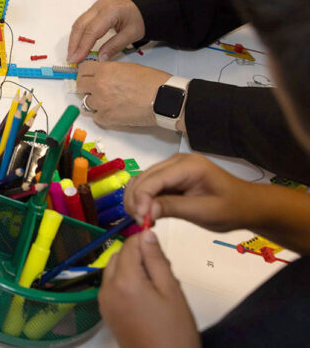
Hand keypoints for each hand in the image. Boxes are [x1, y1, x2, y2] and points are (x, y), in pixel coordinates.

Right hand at [67, 0, 144, 62]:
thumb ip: (115, 46)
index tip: (77, 59)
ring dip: (74, 40)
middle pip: (80, 26)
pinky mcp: (93, 10)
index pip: (92, 31)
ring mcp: (95, 7)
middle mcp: (99, 6)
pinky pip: (81, 21)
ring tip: (72, 54)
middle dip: (74, 44)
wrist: (143, 7)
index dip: (82, 46)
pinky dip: (78, 34)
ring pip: (78, 23)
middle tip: (71, 58)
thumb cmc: (139, 19)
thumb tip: (100, 58)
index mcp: (110, 11)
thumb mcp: (131, 34)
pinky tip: (77, 44)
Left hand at [75, 61, 168, 127]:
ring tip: (109, 101)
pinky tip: (112, 111)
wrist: (164, 99)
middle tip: (96, 90)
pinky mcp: (106, 118)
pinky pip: (95, 116)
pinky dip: (101, 114)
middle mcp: (99, 85)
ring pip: (86, 102)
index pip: (82, 70)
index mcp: (104, 70)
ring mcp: (101, 103)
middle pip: (80, 86)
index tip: (88, 77)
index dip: (85, 73)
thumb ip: (110, 70)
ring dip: (95, 102)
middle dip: (87, 88)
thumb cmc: (152, 82)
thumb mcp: (128, 67)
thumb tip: (102, 74)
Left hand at [99, 230, 198, 347]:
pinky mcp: (105, 311)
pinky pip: (111, 286)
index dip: (144, 241)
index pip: (129, 245)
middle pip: (118, 256)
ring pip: (114, 270)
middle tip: (164, 273)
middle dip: (138, 257)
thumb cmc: (174, 330)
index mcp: (124, 280)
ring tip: (157, 287)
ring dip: (131, 269)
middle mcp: (107, 287)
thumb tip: (146, 233)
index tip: (161, 251)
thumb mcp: (171, 291)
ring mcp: (104, 301)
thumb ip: (157, 260)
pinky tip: (146, 298)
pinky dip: (125, 283)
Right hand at [123, 153, 253, 230]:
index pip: (154, 179)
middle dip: (136, 200)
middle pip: (143, 177)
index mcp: (188, 166)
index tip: (141, 221)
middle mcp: (176, 161)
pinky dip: (143, 198)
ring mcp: (172, 167)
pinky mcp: (171, 176)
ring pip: (142, 180)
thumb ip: (173, 208)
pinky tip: (148, 213)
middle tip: (141, 224)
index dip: (141, 199)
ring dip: (136, 199)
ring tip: (143, 220)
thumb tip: (144, 212)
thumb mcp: (205, 212)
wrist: (247, 205)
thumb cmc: (231, 209)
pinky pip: (150, 185)